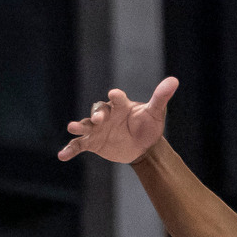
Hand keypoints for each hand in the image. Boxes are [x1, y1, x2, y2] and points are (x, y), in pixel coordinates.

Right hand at [57, 78, 178, 164]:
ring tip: (71, 128)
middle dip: (97, 114)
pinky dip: (70, 149)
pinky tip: (62, 156)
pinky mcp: (93, 142)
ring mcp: (98, 129)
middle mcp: (107, 115)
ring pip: (85, 125)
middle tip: (98, 119)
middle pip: (98, 111)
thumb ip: (160, 97)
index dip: (116, 97)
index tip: (115, 95)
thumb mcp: (156, 112)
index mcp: (121, 106)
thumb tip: (174, 81)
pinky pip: (79, 145)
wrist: (143, 147)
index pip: (117, 99)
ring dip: (78, 126)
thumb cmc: (149, 126)